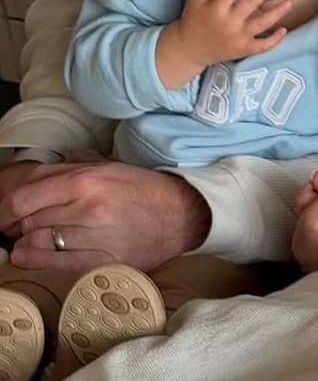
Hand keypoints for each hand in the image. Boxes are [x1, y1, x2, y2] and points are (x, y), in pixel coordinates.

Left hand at [0, 159, 211, 272]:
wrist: (184, 215)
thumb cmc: (142, 189)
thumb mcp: (104, 169)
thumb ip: (63, 175)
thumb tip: (22, 186)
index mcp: (88, 181)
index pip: (24, 199)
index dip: (4, 210)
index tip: (2, 214)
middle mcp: (89, 210)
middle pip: (29, 222)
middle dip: (19, 224)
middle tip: (20, 224)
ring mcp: (96, 239)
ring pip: (38, 243)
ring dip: (29, 240)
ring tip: (35, 236)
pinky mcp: (103, 262)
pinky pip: (54, 264)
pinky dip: (35, 259)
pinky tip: (33, 254)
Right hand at [156, 0, 292, 86]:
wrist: (189, 49)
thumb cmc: (193, 20)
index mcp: (216, 7)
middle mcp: (229, 21)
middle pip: (252, 2)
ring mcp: (238, 37)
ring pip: (262, 23)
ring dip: (278, 12)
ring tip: (289, 2)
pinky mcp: (244, 49)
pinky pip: (263, 45)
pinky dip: (275, 39)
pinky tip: (284, 30)